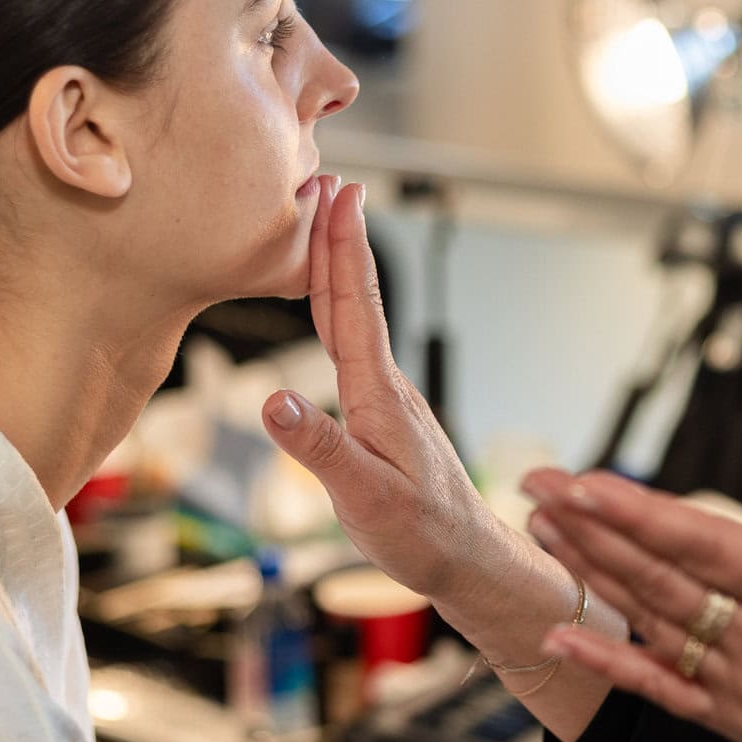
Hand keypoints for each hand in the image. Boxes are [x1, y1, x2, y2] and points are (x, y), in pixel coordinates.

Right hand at [257, 177, 505, 606]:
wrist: (468, 559)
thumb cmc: (422, 534)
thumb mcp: (362, 497)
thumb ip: (318, 449)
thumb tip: (274, 399)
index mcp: (378, 396)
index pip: (354, 308)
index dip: (341, 249)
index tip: (336, 194)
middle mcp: (385, 386)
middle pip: (355, 299)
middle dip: (337, 238)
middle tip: (325, 182)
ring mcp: (387, 399)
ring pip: (356, 319)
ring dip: (338, 267)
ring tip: (325, 224)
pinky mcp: (383, 417)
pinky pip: (355, 347)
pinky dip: (339, 310)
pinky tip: (330, 308)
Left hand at [520, 469, 741, 741]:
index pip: (711, 548)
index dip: (645, 516)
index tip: (589, 484)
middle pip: (664, 577)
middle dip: (594, 528)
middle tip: (538, 484)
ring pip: (653, 620)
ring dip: (593, 574)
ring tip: (543, 528)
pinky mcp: (738, 719)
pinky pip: (660, 688)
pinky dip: (608, 661)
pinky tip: (561, 636)